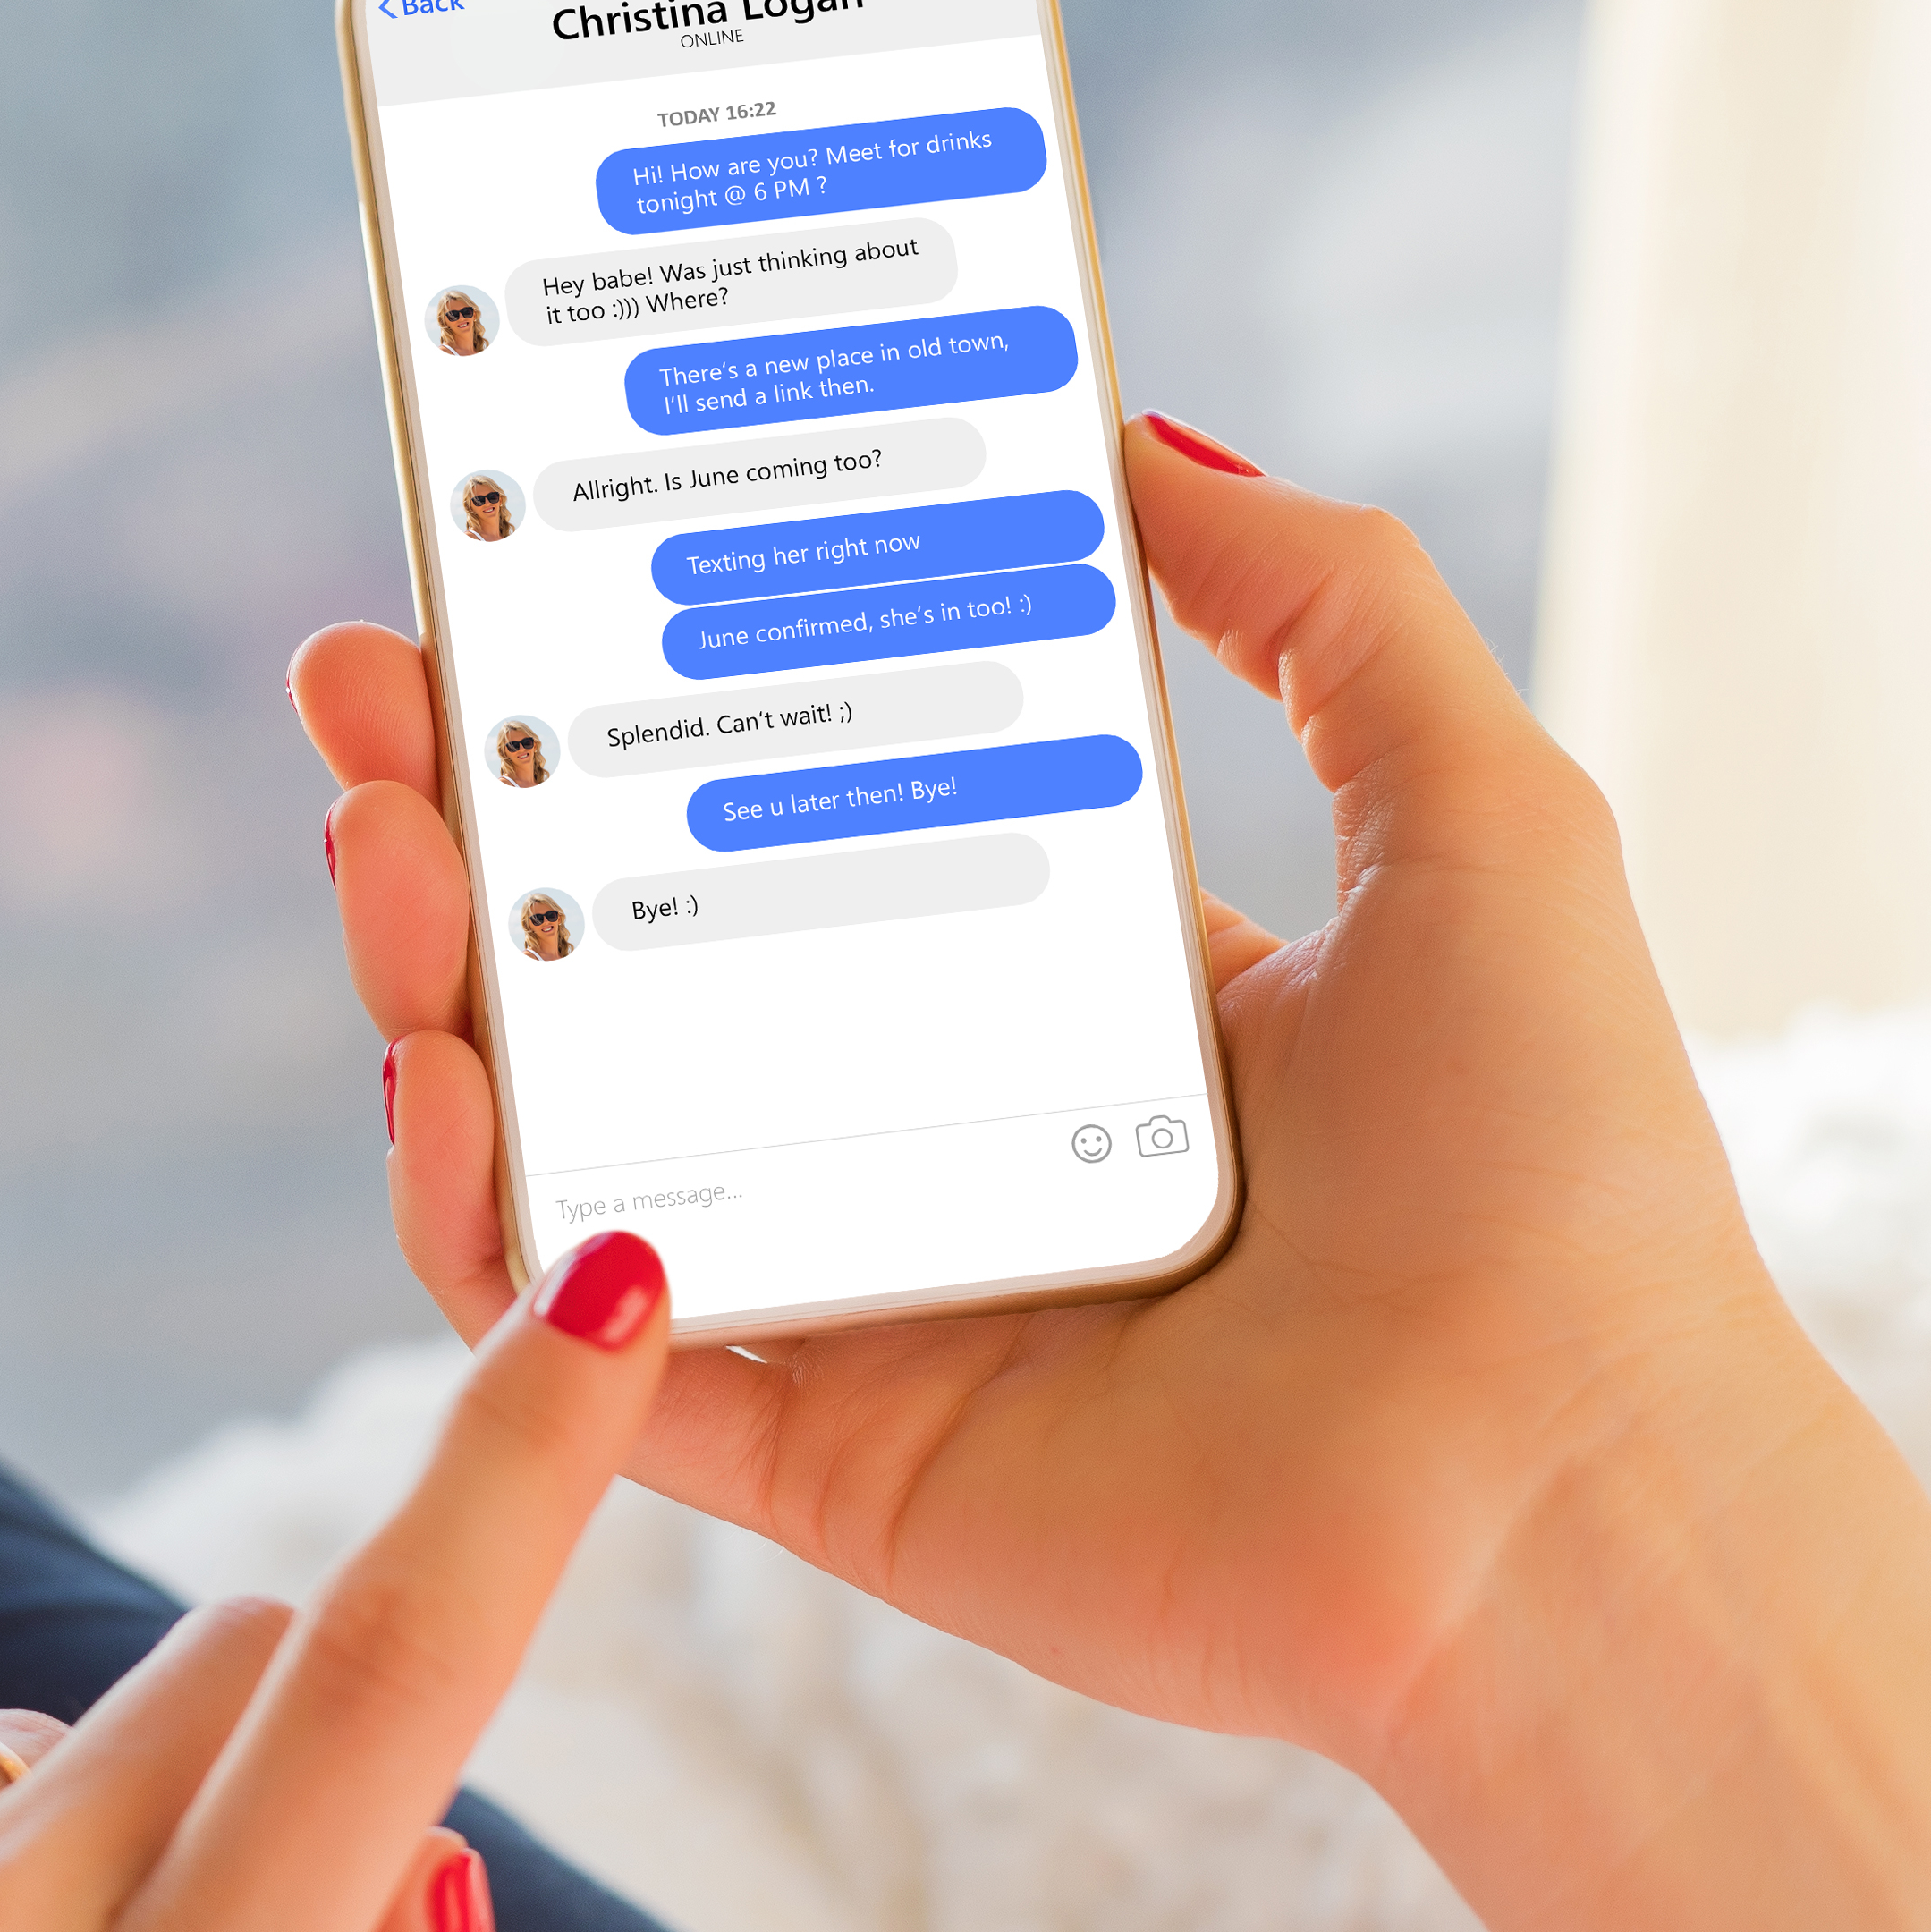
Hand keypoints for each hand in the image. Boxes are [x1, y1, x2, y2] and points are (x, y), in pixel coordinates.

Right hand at [305, 423, 1930, 1931]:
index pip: (796, 816)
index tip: (529, 565)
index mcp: (1075, 993)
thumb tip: (1144, 430)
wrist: (1563, 1501)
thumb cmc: (1560, 1175)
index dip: (647, 698)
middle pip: (632, 955)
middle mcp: (939, 1132)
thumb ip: (1328, 603)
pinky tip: (440, 1094)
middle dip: (470, 815)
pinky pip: (580, 1346)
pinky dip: (479, 1231)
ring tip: (375, 853)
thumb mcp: (1476, 811)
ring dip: (434, 988)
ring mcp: (858, 1296)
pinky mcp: (813, 1461)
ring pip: (566, 1134)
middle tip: (368, 690)